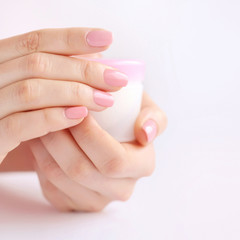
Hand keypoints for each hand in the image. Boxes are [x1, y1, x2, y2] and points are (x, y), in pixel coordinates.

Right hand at [0, 27, 127, 164]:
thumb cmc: (16, 118)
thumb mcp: (32, 91)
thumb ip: (54, 75)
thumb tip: (93, 59)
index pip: (36, 41)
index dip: (72, 38)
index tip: (105, 39)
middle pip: (38, 63)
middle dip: (84, 70)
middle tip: (116, 79)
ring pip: (32, 91)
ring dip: (75, 94)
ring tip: (106, 100)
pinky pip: (20, 124)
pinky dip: (53, 117)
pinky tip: (80, 116)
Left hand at [29, 92, 166, 211]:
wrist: (108, 133)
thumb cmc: (125, 116)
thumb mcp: (145, 109)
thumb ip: (154, 118)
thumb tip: (145, 133)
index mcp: (142, 166)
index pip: (115, 160)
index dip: (91, 136)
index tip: (77, 111)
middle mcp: (122, 187)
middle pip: (84, 171)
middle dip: (61, 139)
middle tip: (52, 113)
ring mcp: (98, 198)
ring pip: (62, 179)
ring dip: (47, 147)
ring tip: (42, 122)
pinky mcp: (75, 202)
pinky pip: (52, 186)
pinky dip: (41, 160)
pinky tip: (42, 141)